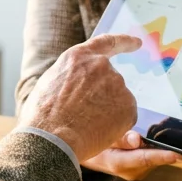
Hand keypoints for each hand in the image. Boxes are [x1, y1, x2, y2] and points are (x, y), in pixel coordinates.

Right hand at [18, 33, 139, 162]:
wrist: (52, 137)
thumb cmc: (43, 115)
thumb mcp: (50, 82)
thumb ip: (72, 75)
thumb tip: (79, 81)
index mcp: (79, 57)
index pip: (107, 42)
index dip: (125, 42)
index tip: (138, 43)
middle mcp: (100, 65)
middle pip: (110, 78)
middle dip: (103, 95)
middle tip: (88, 114)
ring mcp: (117, 84)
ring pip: (118, 99)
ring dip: (108, 110)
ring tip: (86, 124)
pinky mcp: (128, 106)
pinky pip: (125, 116)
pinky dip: (116, 125)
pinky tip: (98, 131)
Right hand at [82, 130, 181, 180]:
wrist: (90, 158)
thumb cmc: (94, 145)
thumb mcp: (102, 138)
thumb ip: (120, 138)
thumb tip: (137, 140)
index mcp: (119, 163)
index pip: (144, 159)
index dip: (162, 157)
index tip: (178, 156)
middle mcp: (131, 172)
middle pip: (153, 158)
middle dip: (163, 148)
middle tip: (176, 134)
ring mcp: (137, 173)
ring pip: (154, 158)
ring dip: (158, 148)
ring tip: (159, 134)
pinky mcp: (141, 171)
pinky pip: (152, 159)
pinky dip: (154, 150)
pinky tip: (152, 142)